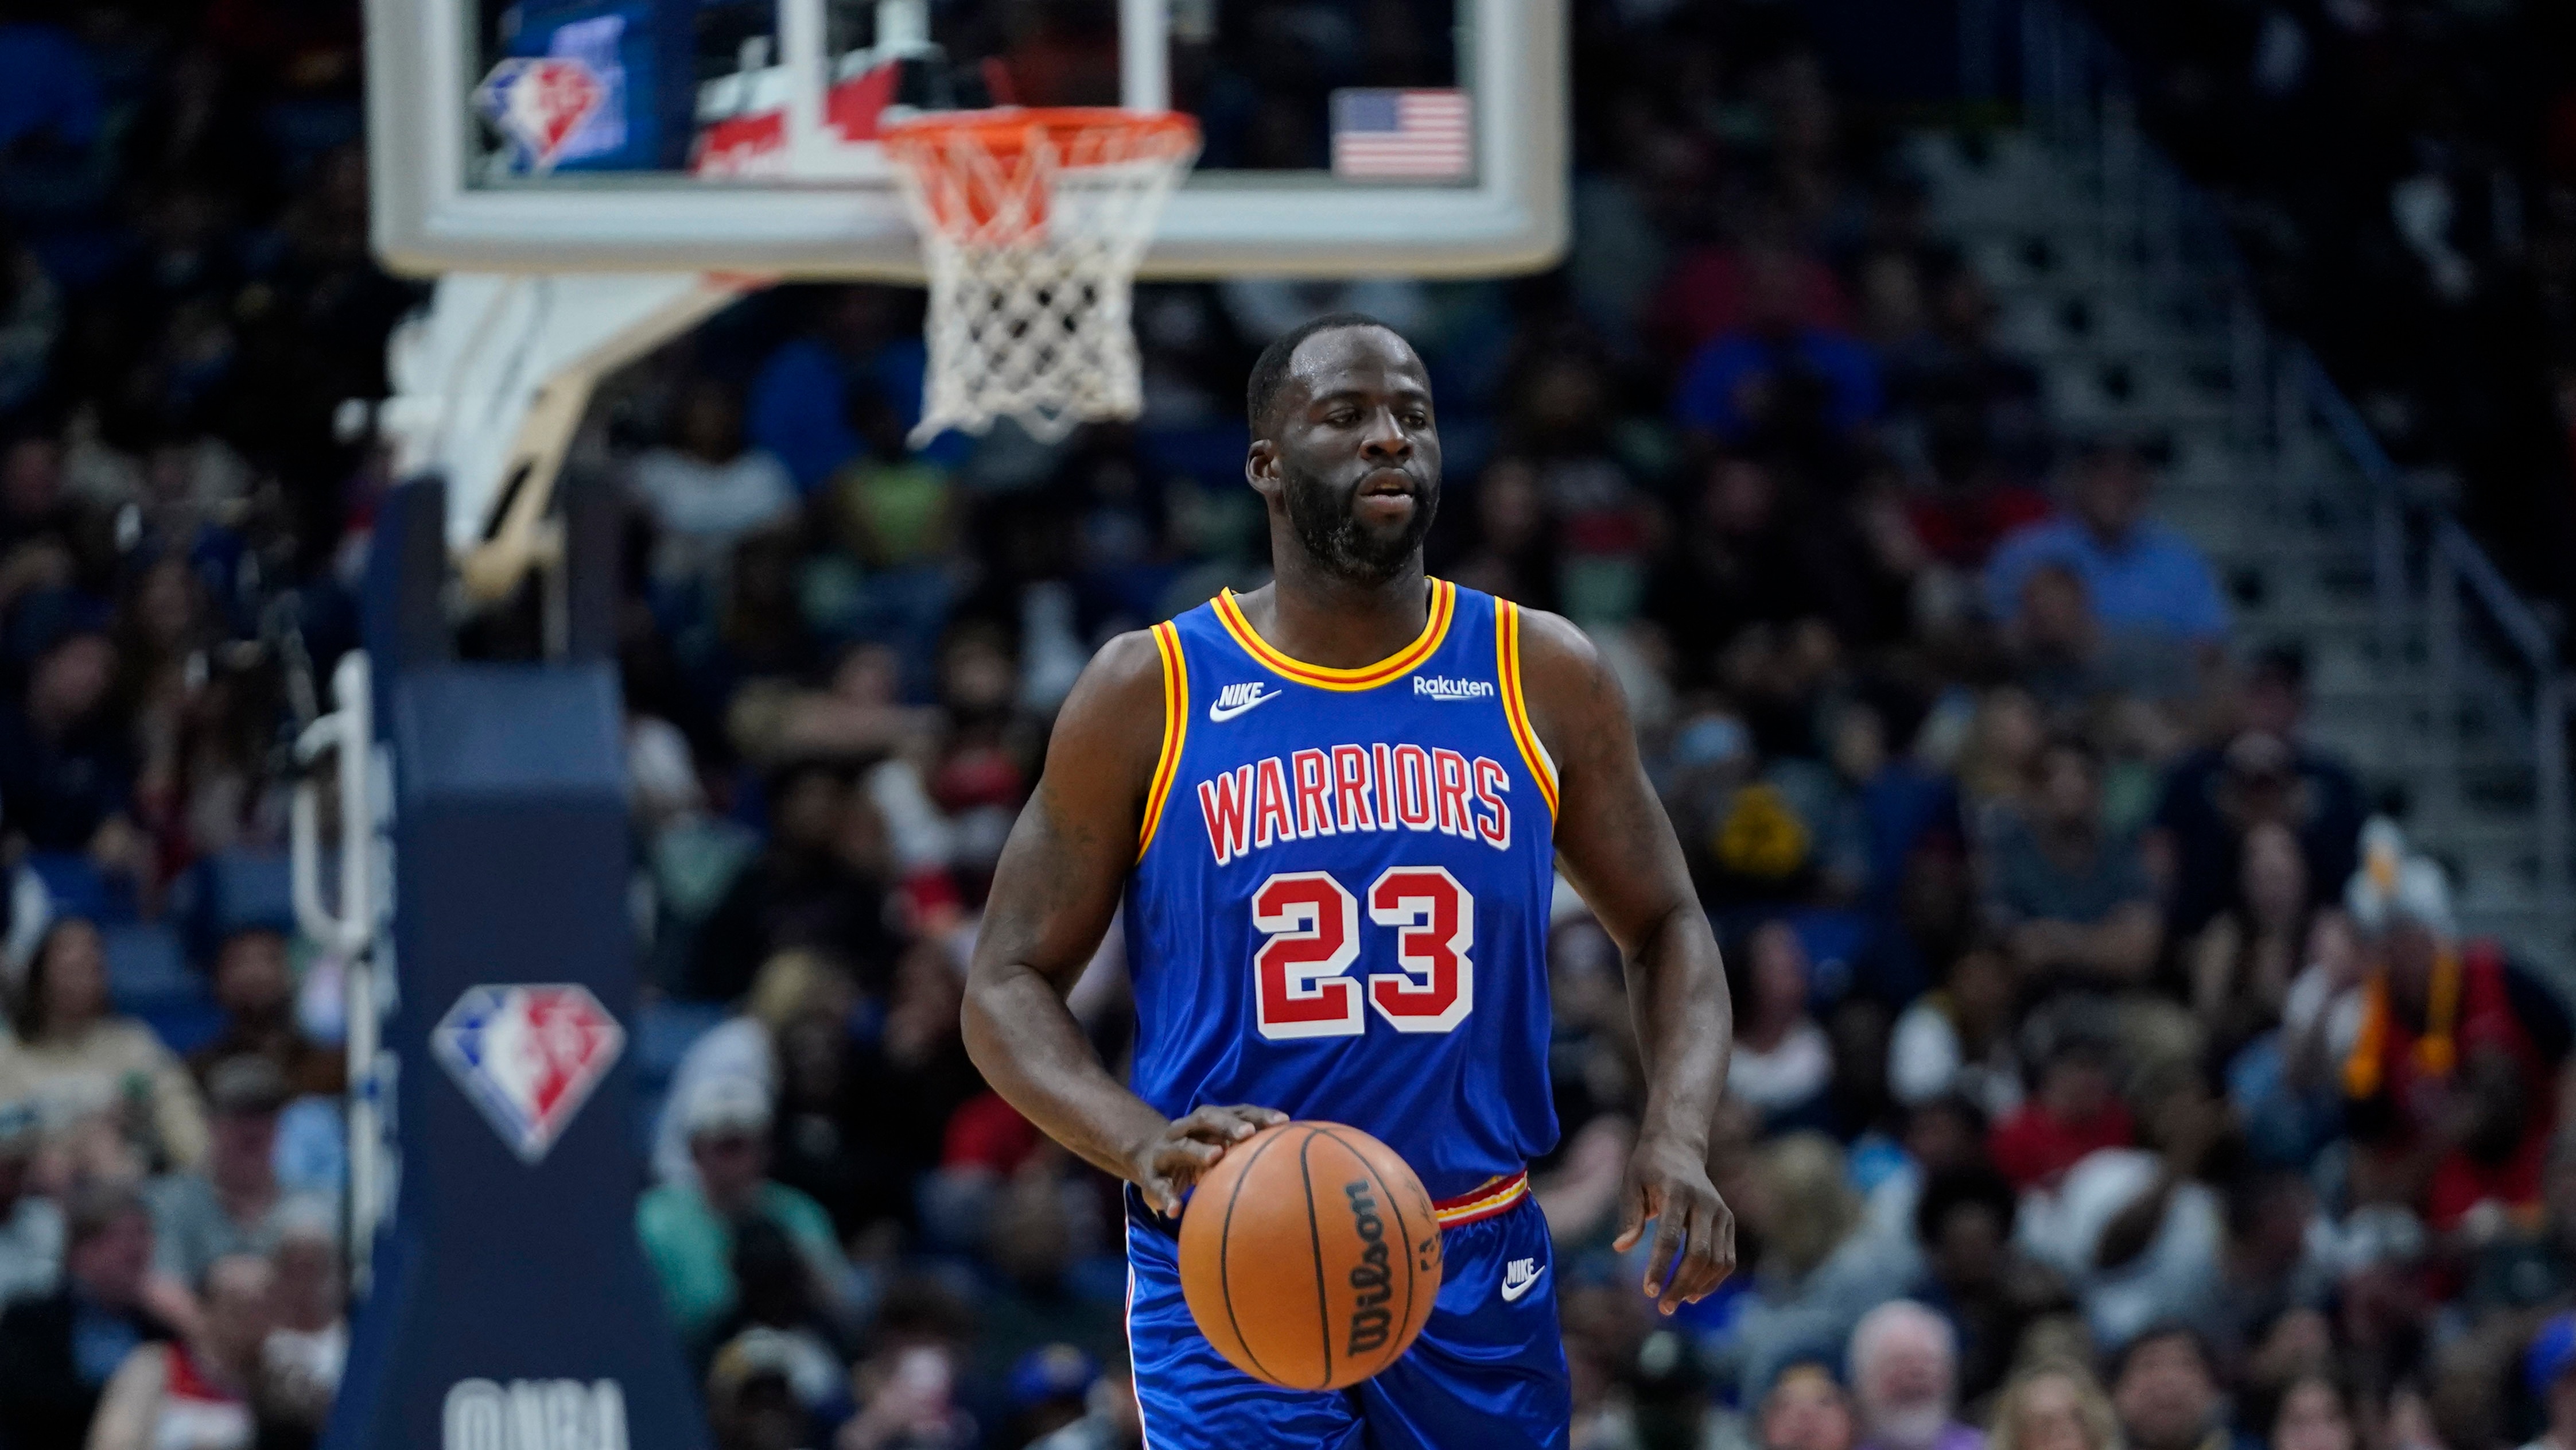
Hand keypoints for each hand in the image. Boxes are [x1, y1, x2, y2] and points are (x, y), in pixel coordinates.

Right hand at [1130, 1104, 1288, 1215]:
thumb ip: (1246, 1149)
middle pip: (1206, 1118)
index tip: (1282, 1121)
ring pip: (1181, 1146)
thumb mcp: (1219, 1146)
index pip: (1236, 1111)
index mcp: (1207, 1121)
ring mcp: (1166, 1151)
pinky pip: (1158, 1186)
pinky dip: (1167, 1197)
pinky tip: (1176, 1210)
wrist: (1146, 1156)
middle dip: (1227, 1124)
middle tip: (1248, 1134)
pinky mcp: (1151, 1176)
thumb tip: (1294, 1157)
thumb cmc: (1198, 1153)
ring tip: (1216, 1158)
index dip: (1258, 1114)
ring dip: (1199, 1151)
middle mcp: (1186, 1129)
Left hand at [1611, 1130, 1735, 1314]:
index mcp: (1677, 1192)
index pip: (1670, 1238)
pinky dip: (1713, 1280)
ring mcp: (1721, 1212)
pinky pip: (1727, 1259)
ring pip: (1718, 1261)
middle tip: (1663, 1307)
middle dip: (1680, 1284)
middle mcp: (1705, 1203)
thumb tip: (1621, 1248)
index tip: (1647, 1292)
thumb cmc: (1647, 1168)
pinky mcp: (1729, 1221)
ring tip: (1674, 1302)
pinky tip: (1693, 1293)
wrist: (1678, 1148)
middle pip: (1699, 1254)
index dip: (1659, 1267)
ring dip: (1698, 1287)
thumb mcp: (1630, 1183)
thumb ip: (1629, 1216)